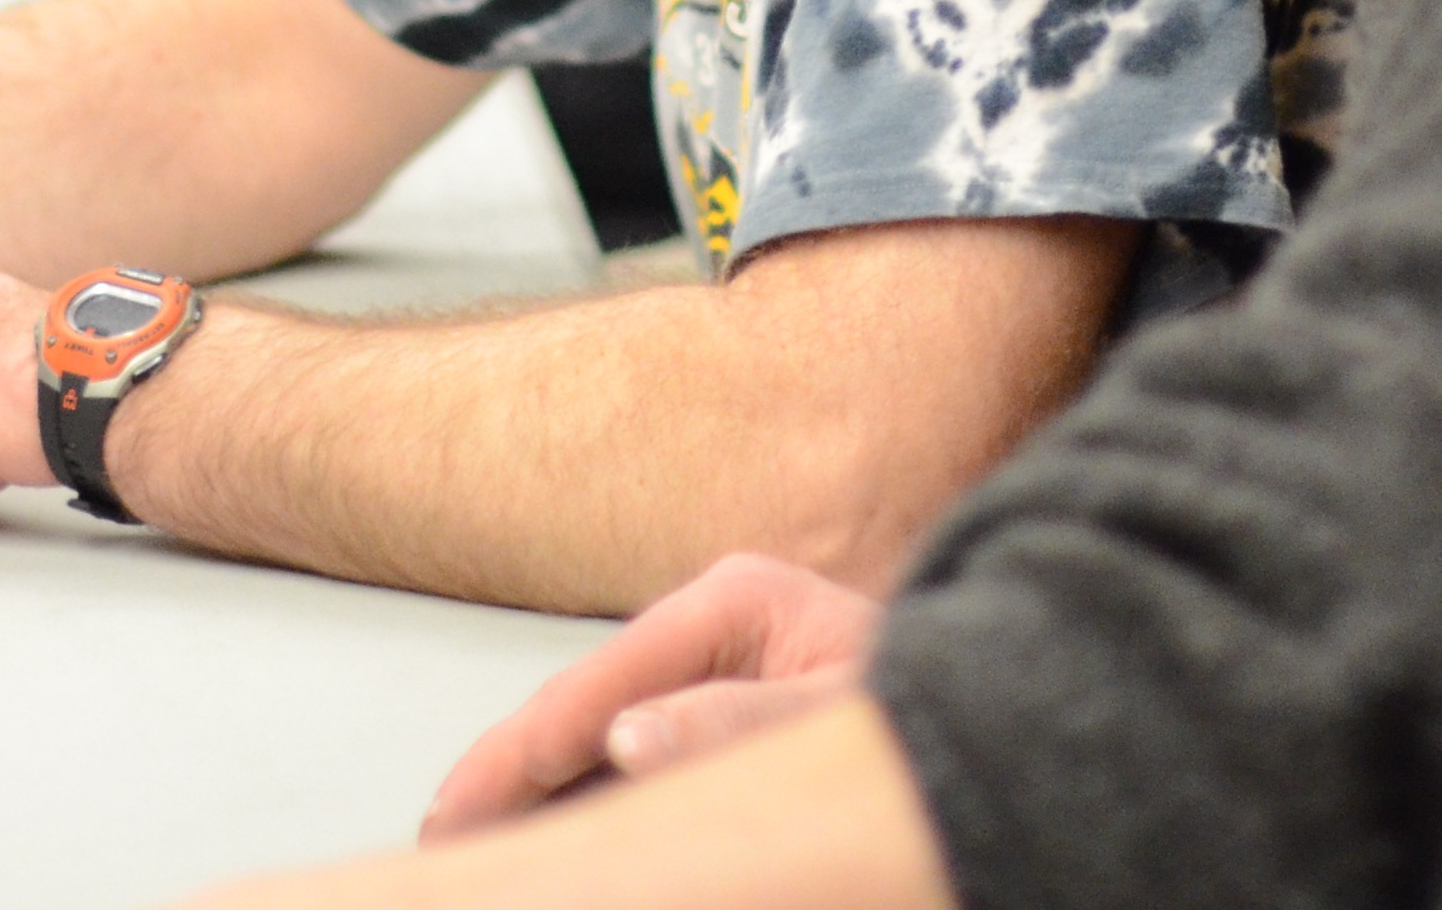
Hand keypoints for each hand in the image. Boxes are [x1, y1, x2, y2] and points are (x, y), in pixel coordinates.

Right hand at [423, 553, 884, 836]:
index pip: (598, 682)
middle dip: (509, 770)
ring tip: (475, 839)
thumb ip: (744, 724)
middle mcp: (711, 626)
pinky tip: (549, 830)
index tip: (462, 812)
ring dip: (537, 786)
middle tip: (444, 836)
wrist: (997, 700)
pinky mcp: (719, 709)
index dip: (519, 753)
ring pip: (597, 732)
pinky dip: (584, 792)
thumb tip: (627, 740)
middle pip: (582, 704)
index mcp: (733, 602)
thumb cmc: (929, 704)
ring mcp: (711, 666)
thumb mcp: (848, 713)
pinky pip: (634, 752)